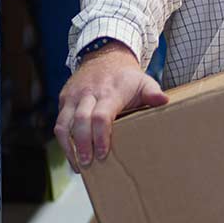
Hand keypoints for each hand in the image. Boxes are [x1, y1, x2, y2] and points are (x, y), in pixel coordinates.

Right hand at [55, 42, 168, 170]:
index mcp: (109, 92)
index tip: (103, 154)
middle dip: (82, 145)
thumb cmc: (127, 77)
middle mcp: (88, 94)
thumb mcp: (144, 81)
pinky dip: (63, 141)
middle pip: (80, 121)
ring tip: (78, 166)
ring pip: (63, 124)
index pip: (101, 116)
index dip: (100, 136)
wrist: (104, 56)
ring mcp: (73, 97)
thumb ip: (153, 93)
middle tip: (88, 164)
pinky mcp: (64, 100)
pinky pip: (59, 122)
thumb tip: (164, 101)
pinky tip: (72, 155)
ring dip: (69, 147)